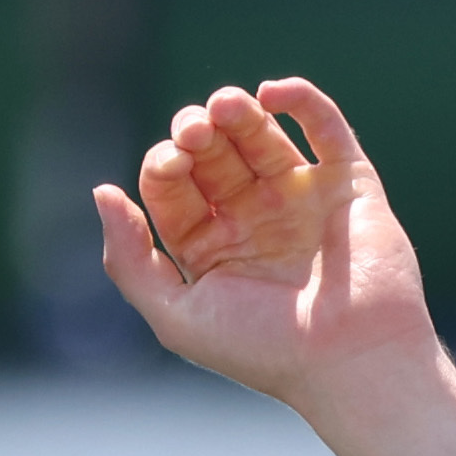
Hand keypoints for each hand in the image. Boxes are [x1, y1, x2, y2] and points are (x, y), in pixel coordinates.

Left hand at [94, 79, 455, 455]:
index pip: (172, 185)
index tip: (172, 165)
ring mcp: (301, 199)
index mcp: (211, 249)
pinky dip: (300, 98)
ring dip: (236, 111)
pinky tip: (272, 93)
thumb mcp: (177, 317)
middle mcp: (253, 220)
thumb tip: (102, 192)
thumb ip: (128, 262)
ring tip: (227, 107)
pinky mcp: (349, 185)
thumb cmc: (266, 350)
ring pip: (260, 133)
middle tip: (197, 133)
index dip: (164, 163)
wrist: (353, 362)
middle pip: (211, 152)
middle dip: (196, 131)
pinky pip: (325, 127)